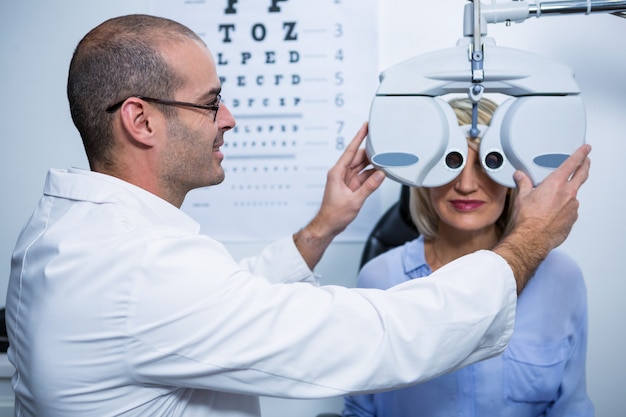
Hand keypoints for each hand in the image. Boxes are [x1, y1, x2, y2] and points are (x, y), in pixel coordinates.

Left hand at [294, 123, 385, 268]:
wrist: (328, 225)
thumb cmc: (334, 214)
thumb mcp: (354, 200)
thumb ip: (369, 187)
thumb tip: (380, 174)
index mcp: (337, 172)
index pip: (350, 150)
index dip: (358, 137)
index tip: (365, 127)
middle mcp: (341, 173)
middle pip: (358, 157)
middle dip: (371, 152)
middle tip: (383, 146)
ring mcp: (346, 180)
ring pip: (362, 166)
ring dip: (373, 164)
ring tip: (385, 159)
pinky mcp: (351, 186)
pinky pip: (364, 176)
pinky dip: (373, 175)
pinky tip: (381, 173)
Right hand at [494, 143, 590, 292]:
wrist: (532, 239)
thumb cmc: (527, 219)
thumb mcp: (522, 197)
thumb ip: (523, 183)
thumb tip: (520, 176)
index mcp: (556, 184)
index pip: (573, 163)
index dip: (581, 154)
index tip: (585, 149)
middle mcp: (568, 193)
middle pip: (582, 175)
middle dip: (585, 166)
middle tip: (586, 161)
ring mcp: (572, 206)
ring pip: (574, 194)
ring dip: (569, 192)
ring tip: (556, 198)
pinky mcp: (572, 218)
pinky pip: (571, 209)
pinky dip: (565, 207)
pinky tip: (554, 212)